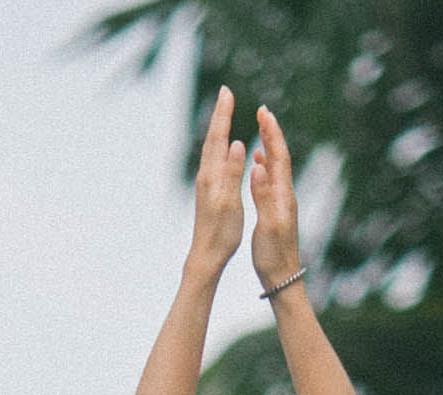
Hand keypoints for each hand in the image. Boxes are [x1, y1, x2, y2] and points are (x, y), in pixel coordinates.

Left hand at [186, 86, 247, 275]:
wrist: (206, 254)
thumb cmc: (221, 232)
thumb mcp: (230, 201)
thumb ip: (232, 171)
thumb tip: (236, 143)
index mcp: (212, 176)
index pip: (218, 137)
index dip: (223, 114)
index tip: (227, 93)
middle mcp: (206, 175)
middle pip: (213, 137)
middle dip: (220, 114)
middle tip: (225, 92)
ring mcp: (206, 183)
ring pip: (212, 148)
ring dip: (218, 127)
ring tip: (224, 111)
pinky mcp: (208, 191)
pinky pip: (213, 160)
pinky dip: (219, 145)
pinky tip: (222, 146)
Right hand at [247, 104, 303, 288]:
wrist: (283, 277)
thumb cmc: (274, 255)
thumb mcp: (267, 225)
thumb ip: (263, 195)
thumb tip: (259, 166)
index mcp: (282, 196)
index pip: (279, 157)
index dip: (271, 134)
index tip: (264, 113)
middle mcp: (285, 195)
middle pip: (280, 157)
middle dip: (271, 133)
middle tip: (262, 112)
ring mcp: (281, 201)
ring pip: (276, 166)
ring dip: (268, 146)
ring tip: (260, 129)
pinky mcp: (276, 209)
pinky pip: (271, 179)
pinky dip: (265, 165)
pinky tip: (259, 163)